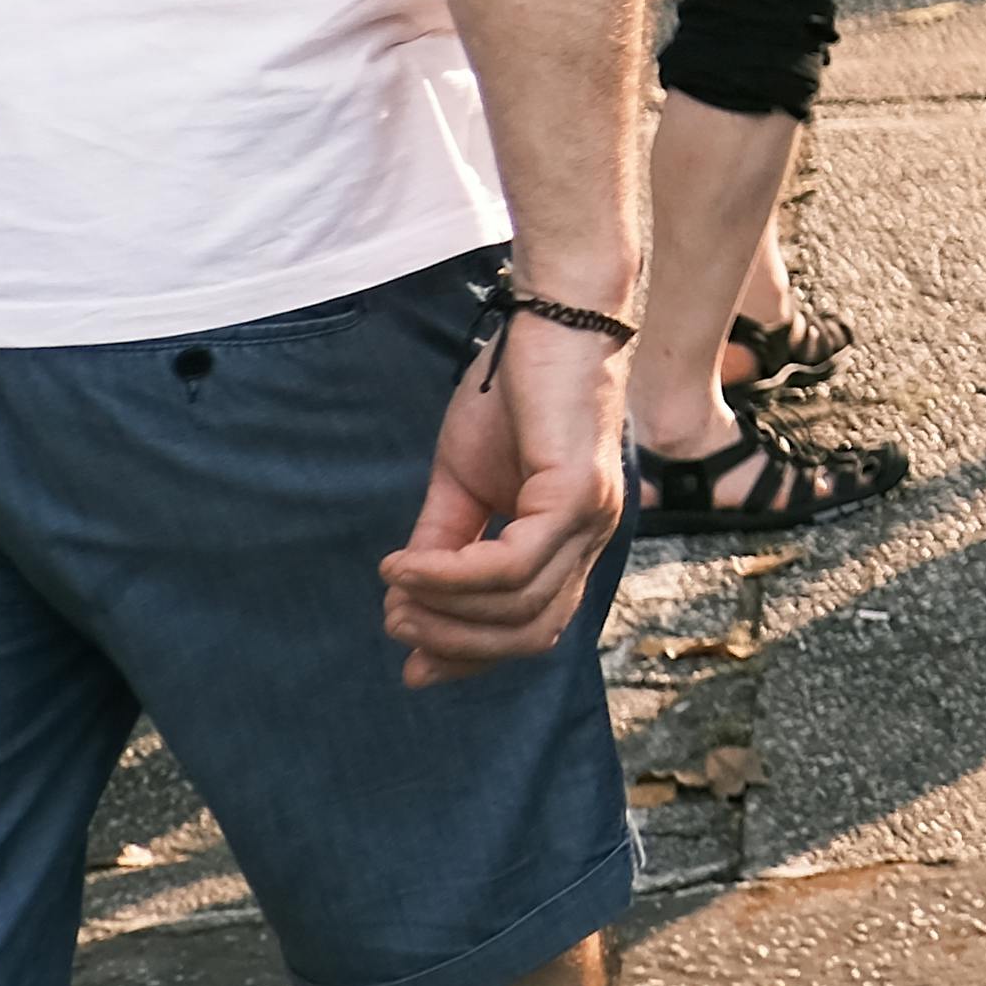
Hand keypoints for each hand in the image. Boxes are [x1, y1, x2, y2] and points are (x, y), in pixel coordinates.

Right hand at [382, 304, 627, 687]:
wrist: (551, 319)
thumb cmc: (511, 392)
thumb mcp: (462, 481)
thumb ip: (444, 543)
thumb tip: (406, 604)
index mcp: (569, 543)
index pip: (531, 629)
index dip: (472, 657)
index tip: (415, 666)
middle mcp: (589, 539)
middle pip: (529, 634)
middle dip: (455, 644)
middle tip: (397, 621)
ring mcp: (589, 519)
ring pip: (518, 607)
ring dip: (444, 612)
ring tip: (395, 592)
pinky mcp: (577, 495)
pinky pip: (510, 566)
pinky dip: (451, 576)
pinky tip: (405, 566)